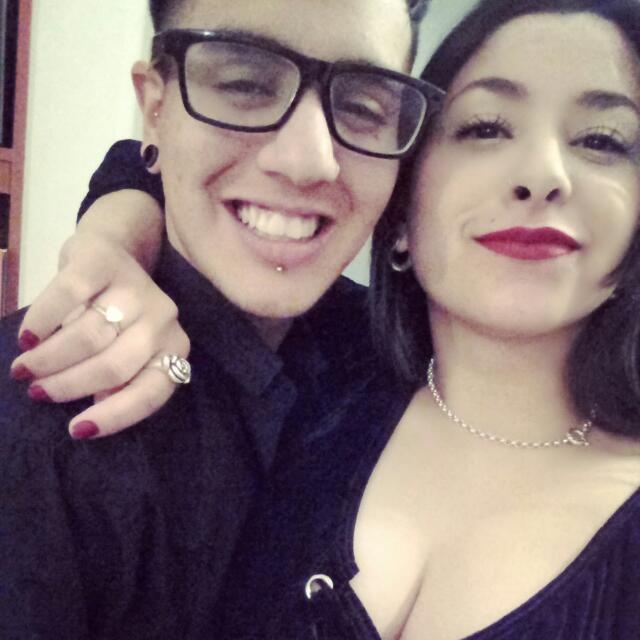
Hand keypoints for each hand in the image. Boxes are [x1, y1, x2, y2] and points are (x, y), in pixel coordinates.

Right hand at [10, 231, 189, 438]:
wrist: (110, 251)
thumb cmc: (115, 317)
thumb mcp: (126, 353)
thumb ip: (118, 383)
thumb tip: (93, 416)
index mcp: (173, 349)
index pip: (150, 393)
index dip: (114, 416)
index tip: (75, 430)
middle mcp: (163, 319)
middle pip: (114, 366)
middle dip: (69, 385)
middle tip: (37, 391)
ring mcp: (136, 289)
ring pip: (88, 335)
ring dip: (49, 358)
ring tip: (25, 369)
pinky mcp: (105, 262)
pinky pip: (68, 296)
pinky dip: (43, 321)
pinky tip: (27, 338)